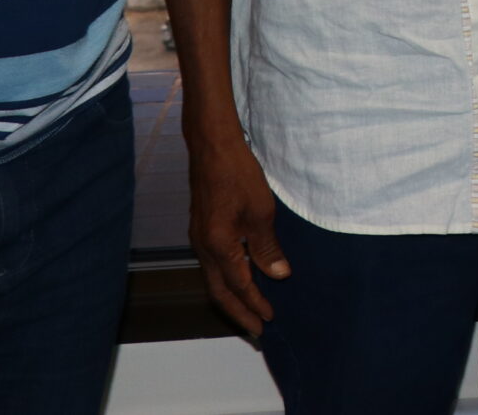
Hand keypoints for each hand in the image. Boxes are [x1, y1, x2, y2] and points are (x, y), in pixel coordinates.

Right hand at [188, 133, 290, 337]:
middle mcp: (203, 247)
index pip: (239, 286)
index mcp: (219, 246)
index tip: (270, 318)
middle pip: (219, 292)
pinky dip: (226, 278)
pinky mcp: (200, 228)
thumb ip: (267, 247)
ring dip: (231, 297)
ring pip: (213, 279)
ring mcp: (198, 238)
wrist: (212, 146)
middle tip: (255, 330)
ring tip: (248, 310)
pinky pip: (212, 264)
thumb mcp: (261, 212)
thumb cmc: (238, 174)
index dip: (255, 304)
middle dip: (238, 313)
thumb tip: (279, 275)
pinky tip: (239, 277)